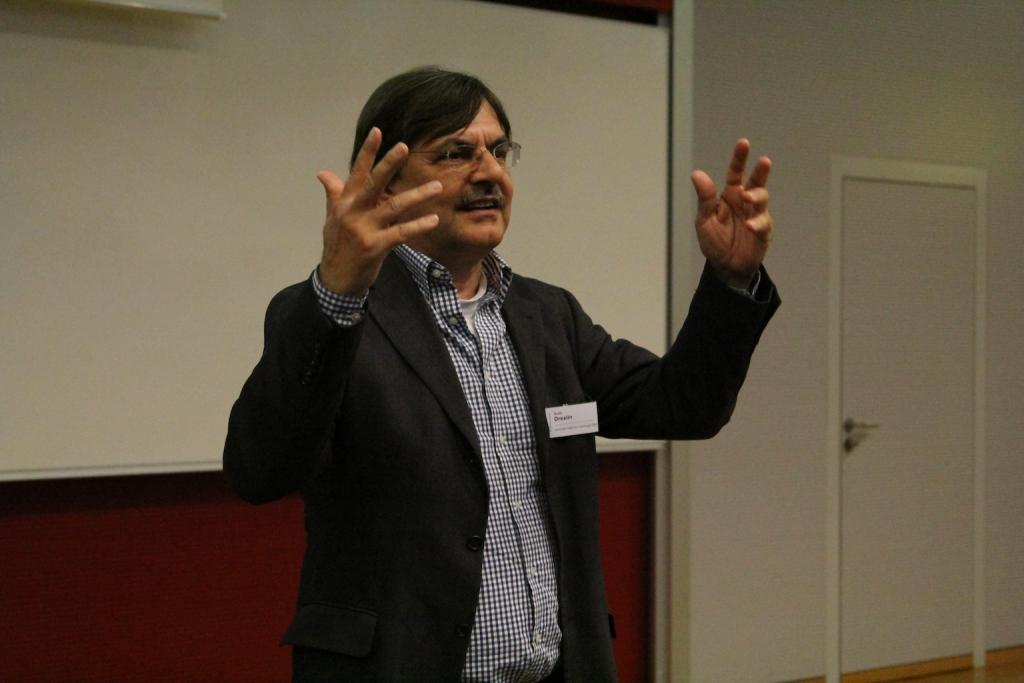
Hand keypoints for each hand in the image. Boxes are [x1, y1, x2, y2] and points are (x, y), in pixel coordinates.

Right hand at [316, 127, 442, 294]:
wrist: (336, 280)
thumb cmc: (337, 247)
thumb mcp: (332, 218)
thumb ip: (334, 194)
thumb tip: (323, 173)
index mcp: (345, 202)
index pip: (357, 172)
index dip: (367, 152)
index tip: (378, 131)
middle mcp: (353, 212)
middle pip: (373, 183)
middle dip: (388, 164)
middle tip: (404, 146)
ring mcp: (364, 229)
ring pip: (393, 206)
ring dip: (417, 195)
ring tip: (437, 186)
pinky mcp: (375, 246)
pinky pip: (401, 233)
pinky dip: (418, 226)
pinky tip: (433, 219)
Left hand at [691, 138, 772, 287]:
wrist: (726, 267)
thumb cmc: (715, 241)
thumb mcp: (704, 220)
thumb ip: (705, 198)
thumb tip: (697, 173)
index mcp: (730, 195)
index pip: (735, 173)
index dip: (739, 158)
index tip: (744, 143)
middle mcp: (745, 202)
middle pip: (755, 182)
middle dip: (760, 171)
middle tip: (764, 161)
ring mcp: (756, 215)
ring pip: (762, 199)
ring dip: (756, 196)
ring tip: (747, 198)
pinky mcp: (763, 232)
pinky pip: (762, 224)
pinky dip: (756, 223)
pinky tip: (749, 226)